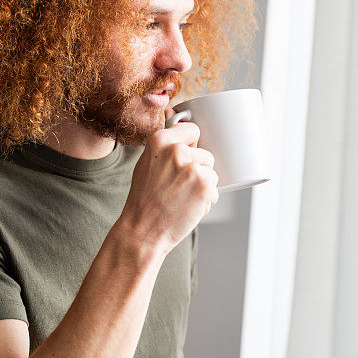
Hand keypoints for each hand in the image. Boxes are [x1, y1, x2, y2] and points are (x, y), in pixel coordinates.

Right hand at [119, 107, 218, 254]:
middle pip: (206, 154)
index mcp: (160, 140)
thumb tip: (183, 126)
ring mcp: (192, 167)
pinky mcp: (204, 185)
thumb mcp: (146, 163)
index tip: (186, 159)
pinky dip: (206, 201)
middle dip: (198, 171)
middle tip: (178, 187)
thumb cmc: (144, 201)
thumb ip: (165, 146)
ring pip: (211, 173)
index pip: (192, 130)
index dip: (192, 147)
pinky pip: (215, 190)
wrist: (142, 231)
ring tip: (181, 198)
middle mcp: (176, 150)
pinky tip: (187, 207)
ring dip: (202, 187)